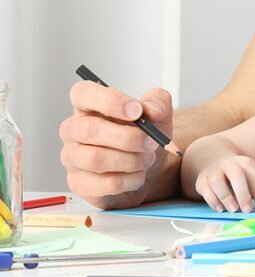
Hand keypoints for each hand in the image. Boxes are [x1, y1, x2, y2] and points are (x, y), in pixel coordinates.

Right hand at [60, 81, 176, 208]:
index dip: (109, 100)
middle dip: (127, 137)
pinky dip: (130, 180)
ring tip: (147, 159)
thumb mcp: (159, 114)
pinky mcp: (80, 183)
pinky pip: (104, 183)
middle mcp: (74, 130)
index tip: (137, 111)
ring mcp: (73, 158)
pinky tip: (138, 175)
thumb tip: (151, 110)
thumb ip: (158, 103)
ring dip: (131, 160)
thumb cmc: (145, 136)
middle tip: (151, 141)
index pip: (83, 93)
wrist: (150, 168)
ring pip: (95, 159)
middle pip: (88, 130)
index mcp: (88, 106)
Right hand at [193, 155, 254, 212]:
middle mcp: (230, 165)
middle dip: (243, 194)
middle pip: (237, 176)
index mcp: (247, 164)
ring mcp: (215, 172)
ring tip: (233, 210)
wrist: (215, 161)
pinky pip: (205, 189)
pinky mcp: (202, 180)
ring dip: (226, 197)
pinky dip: (212, 200)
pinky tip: (220, 209)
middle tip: (248, 210)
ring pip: (218, 181)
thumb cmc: (239, 175)